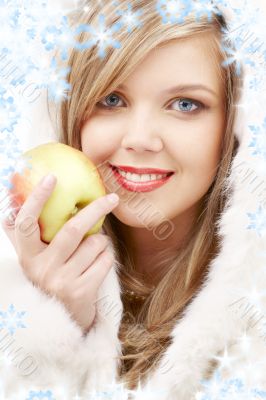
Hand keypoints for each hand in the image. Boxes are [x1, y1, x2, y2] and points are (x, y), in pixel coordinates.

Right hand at [1, 174, 119, 332]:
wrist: (60, 323)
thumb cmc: (48, 280)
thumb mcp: (32, 260)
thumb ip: (22, 235)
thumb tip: (11, 204)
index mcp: (27, 257)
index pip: (26, 223)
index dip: (37, 199)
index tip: (52, 178)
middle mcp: (41, 269)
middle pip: (71, 230)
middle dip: (95, 210)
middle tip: (112, 199)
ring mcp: (62, 282)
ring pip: (94, 244)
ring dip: (102, 240)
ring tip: (95, 247)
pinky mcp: (82, 293)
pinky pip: (105, 261)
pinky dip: (107, 255)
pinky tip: (99, 263)